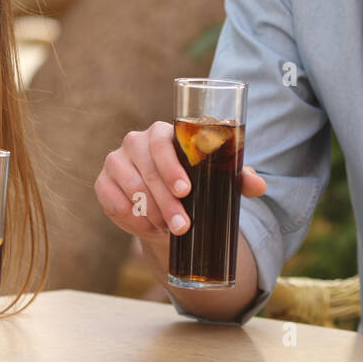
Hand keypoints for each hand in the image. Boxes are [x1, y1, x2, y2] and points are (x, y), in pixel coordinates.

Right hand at [95, 120, 265, 248]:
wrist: (166, 208)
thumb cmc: (195, 187)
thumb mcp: (218, 181)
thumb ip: (238, 178)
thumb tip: (259, 185)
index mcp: (163, 133)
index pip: (162, 142)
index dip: (171, 167)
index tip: (186, 191)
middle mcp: (136, 142)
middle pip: (146, 168)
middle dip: (165, 200)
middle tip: (182, 225)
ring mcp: (116, 161)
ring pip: (129, 186)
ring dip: (149, 211)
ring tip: (168, 228)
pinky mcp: (103, 183)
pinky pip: (111, 201)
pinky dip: (130, 217)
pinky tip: (148, 228)